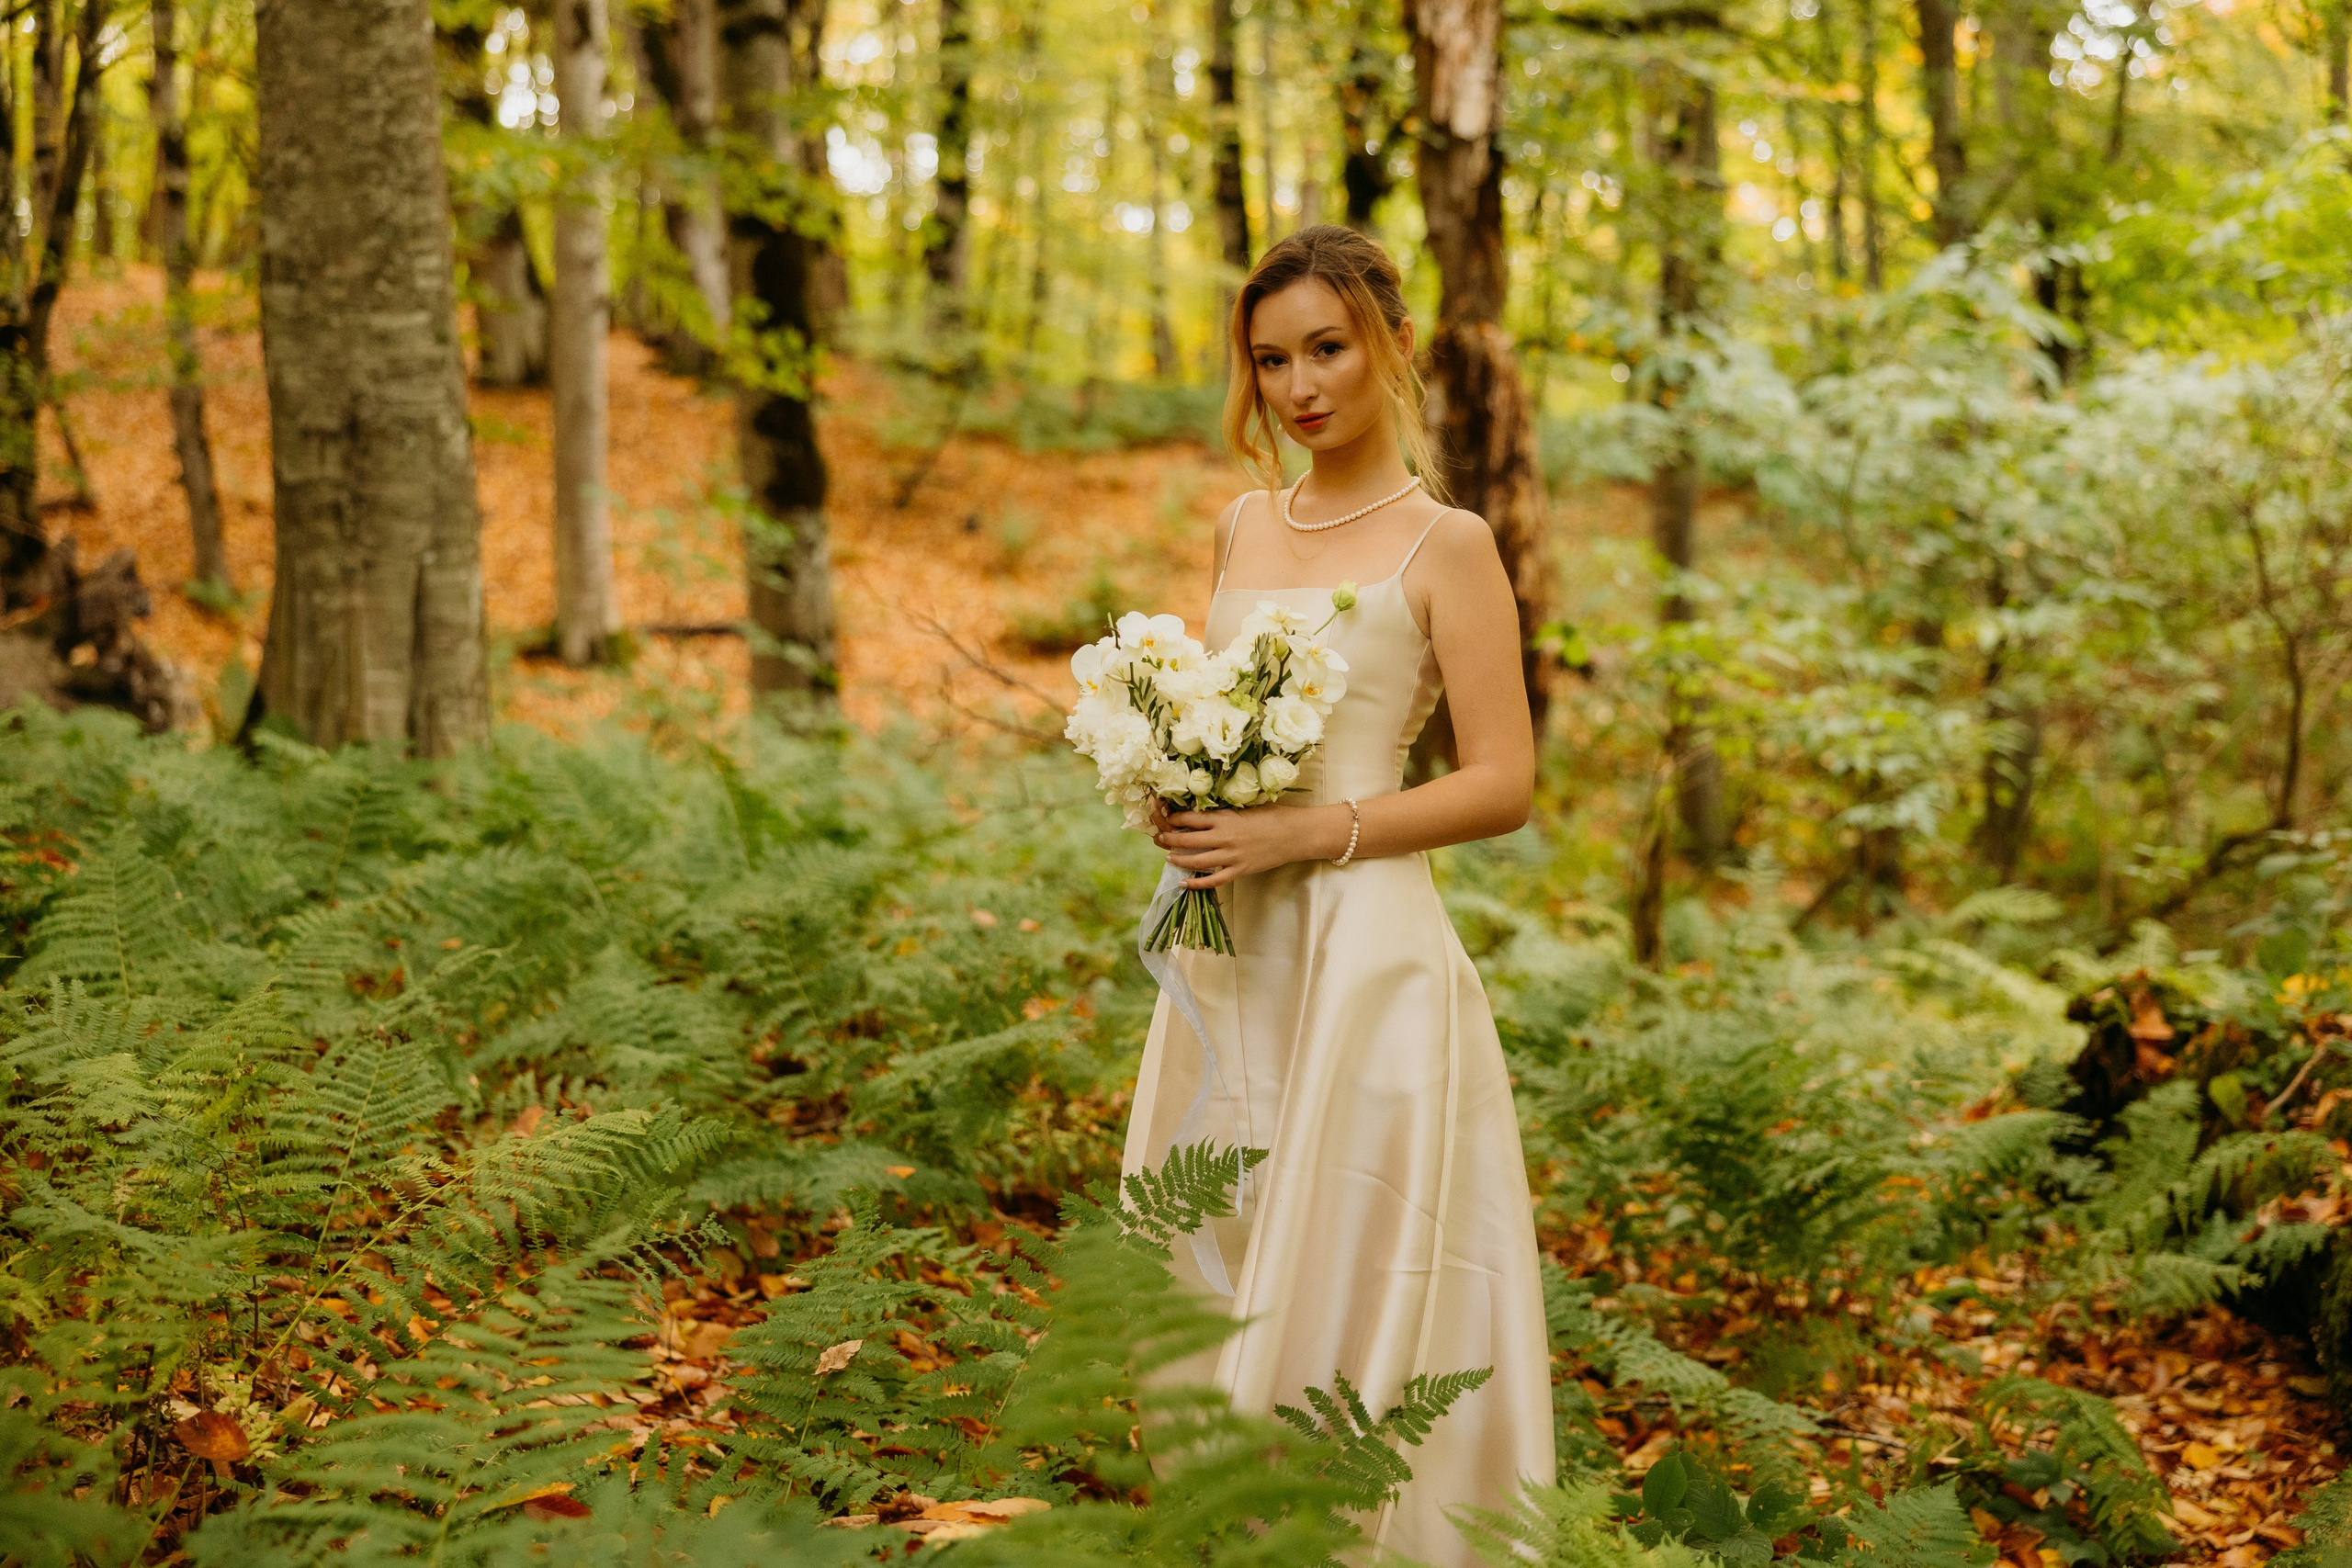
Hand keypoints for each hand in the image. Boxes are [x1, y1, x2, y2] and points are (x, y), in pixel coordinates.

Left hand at [1150, 799, 1346, 888]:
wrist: (1296, 833)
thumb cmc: (1273, 815)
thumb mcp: (1245, 807)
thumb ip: (1224, 812)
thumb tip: (1203, 811)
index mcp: (1225, 817)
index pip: (1190, 818)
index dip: (1174, 819)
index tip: (1165, 818)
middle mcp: (1224, 837)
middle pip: (1188, 840)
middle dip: (1170, 839)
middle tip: (1160, 838)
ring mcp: (1231, 856)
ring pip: (1196, 861)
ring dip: (1179, 860)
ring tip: (1169, 858)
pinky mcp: (1240, 870)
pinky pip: (1213, 880)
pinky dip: (1196, 883)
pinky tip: (1184, 883)